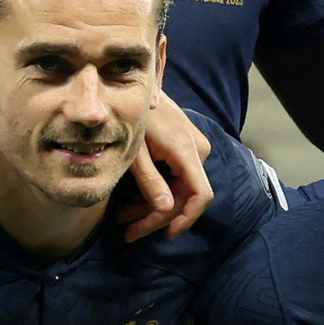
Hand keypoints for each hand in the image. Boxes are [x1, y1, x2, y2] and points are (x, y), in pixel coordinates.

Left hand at [112, 91, 213, 237]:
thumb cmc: (132, 116)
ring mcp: (195, 149)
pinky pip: (176, 178)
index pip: (200, 194)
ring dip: (152, 206)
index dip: (186, 218)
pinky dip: (157, 191)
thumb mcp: (134, 152)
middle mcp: (198, 150)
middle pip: (184, 196)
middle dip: (155, 216)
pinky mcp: (187, 149)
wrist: (137, 88)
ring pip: (179, 189)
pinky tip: (133, 202)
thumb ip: (149, 180)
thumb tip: (164, 209)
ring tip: (123, 219)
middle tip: (127, 231)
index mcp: (186, 150)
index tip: (166, 235)